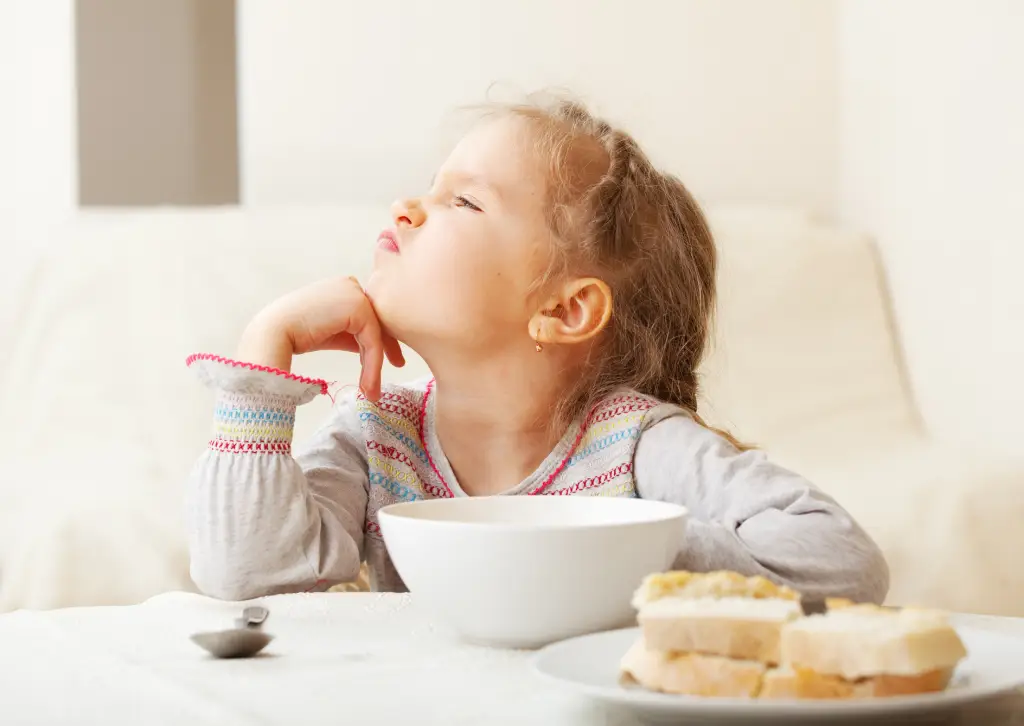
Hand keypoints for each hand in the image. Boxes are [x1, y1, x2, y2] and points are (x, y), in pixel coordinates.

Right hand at [237, 276, 404, 400]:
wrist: (273, 334)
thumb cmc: (296, 335)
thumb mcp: (331, 332)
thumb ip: (352, 334)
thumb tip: (375, 349)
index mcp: (343, 287)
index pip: (369, 314)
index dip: (381, 338)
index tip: (392, 359)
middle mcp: (351, 284)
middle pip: (377, 321)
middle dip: (387, 347)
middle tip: (398, 367)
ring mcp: (354, 293)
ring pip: (376, 333)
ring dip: (376, 364)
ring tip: (372, 391)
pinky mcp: (357, 307)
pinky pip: (373, 340)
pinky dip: (372, 364)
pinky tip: (368, 384)